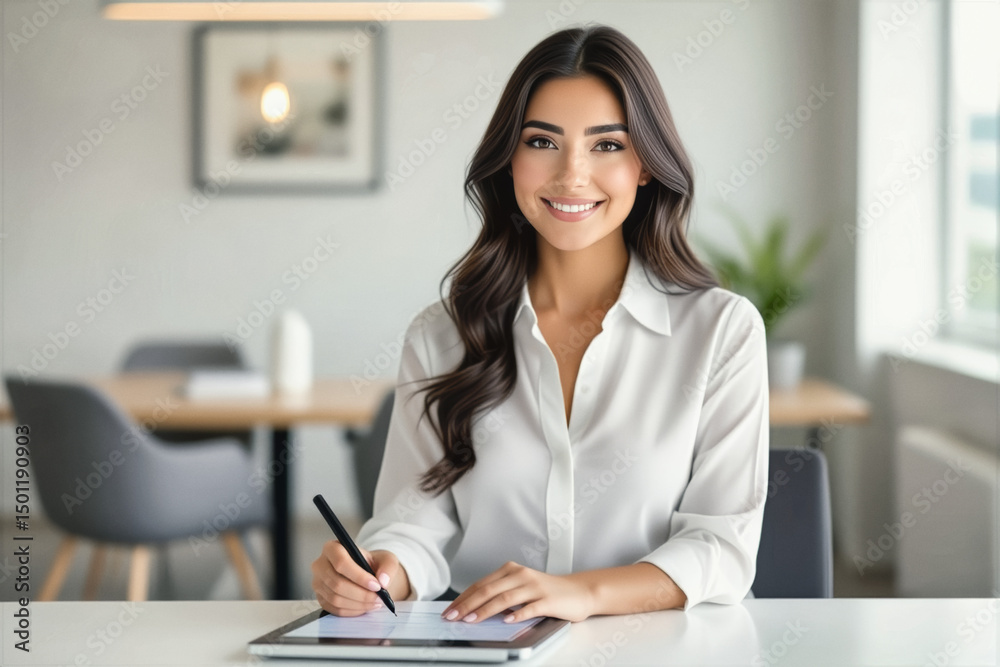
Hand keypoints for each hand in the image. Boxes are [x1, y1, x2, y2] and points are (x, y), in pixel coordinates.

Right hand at [311, 541, 409, 615]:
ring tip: (375, 602)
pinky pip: (335, 609)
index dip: (359, 576)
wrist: (366, 574)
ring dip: (358, 604)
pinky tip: (365, 606)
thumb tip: (383, 581)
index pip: (341, 562)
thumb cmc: (373, 564)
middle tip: (379, 598)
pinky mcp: (321, 598)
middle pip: (337, 583)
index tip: (376, 585)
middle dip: (361, 594)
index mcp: (332, 548)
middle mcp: (320, 565)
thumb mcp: (386, 559)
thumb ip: (388, 567)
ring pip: (336, 598)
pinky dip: (353, 611)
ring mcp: (318, 583)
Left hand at [441, 561, 594, 624]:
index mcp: (511, 570)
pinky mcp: (547, 600)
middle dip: (467, 605)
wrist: (578, 591)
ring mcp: (534, 587)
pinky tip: (506, 621)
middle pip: (489, 590)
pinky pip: (529, 607)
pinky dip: (516, 615)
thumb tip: (472, 609)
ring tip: (471, 620)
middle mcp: (521, 575)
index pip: (481, 584)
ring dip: (485, 610)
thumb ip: (501, 593)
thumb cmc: (547, 591)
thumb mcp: (521, 587)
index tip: (450, 610)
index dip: (463, 598)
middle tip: (452, 616)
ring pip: (505, 598)